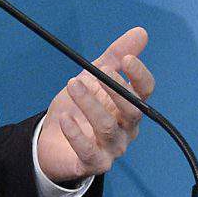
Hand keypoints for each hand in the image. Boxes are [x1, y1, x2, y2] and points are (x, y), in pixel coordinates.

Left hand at [36, 26, 152, 183]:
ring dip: (90, 104)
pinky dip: (76, 134)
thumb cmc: (78, 108)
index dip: (139, 76)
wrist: (52, 140)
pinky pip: (88, 151)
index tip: (127, 59)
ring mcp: (112, 148)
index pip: (145, 92)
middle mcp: (127, 129)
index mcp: (129, 106)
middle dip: (116, 90)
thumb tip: (141, 32)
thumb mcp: (93, 78)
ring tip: (72, 85)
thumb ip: (115, 56)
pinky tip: (65, 119)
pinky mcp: (94, 163)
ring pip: (107, 128)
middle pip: (132, 111)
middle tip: (98, 71)